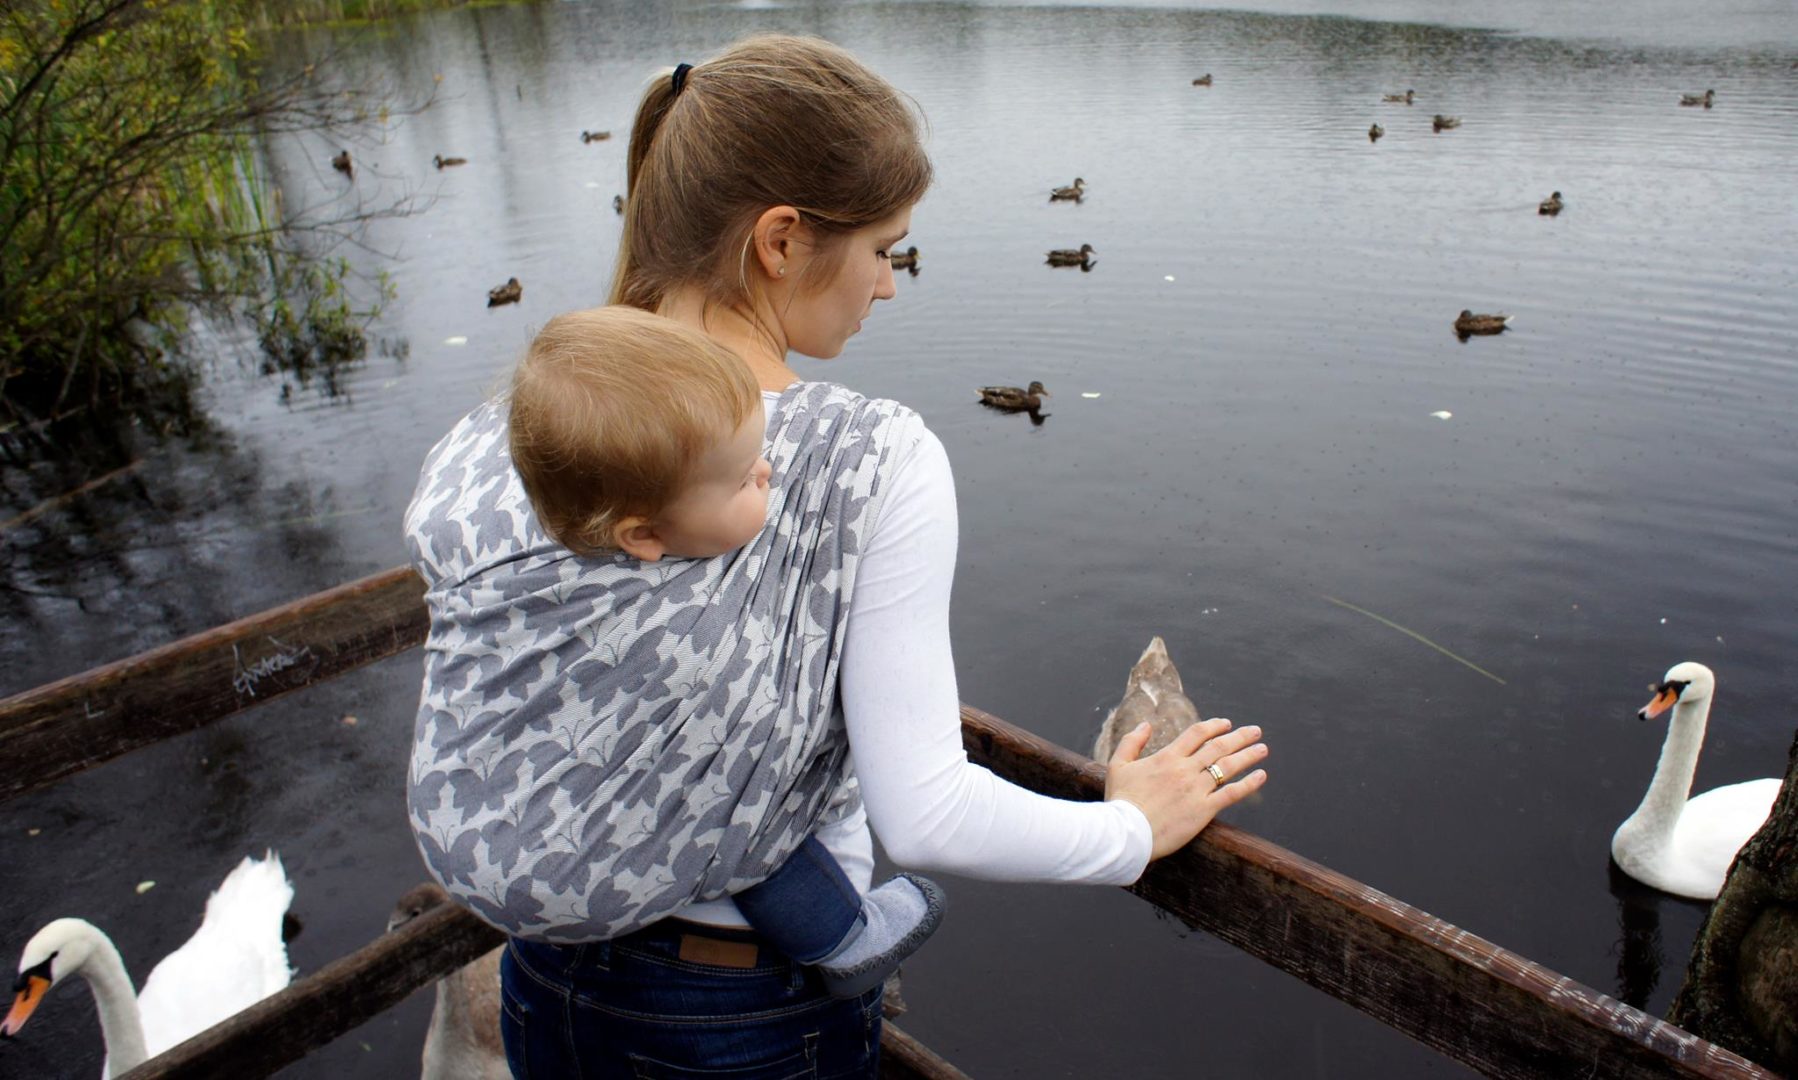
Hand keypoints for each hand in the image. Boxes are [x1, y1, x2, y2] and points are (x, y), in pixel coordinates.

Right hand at [1104, 718, 1268, 859]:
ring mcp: (1196, 789)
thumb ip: (1131, 742)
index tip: (1226, 723)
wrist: (1126, 832)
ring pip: (1228, 766)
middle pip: (1218, 747)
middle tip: (1255, 731)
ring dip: (1248, 755)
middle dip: (1239, 737)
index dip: (1214, 726)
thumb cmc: (1120, 800)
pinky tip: (1261, 776)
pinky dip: (1249, 784)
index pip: (1196, 734)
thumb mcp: (1118, 765)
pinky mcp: (1204, 810)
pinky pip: (1232, 793)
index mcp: (1167, 757)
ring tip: (1262, 749)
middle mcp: (1185, 770)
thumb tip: (1146, 725)